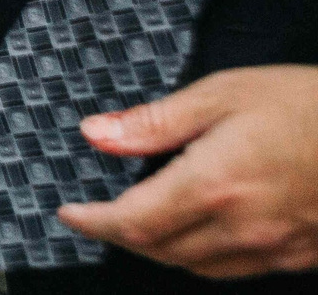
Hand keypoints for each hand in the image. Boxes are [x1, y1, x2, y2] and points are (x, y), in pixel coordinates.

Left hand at [60, 66, 317, 277]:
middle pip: (160, 251)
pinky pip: (236, 270)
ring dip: (158, 250)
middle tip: (95, 215)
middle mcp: (244, 227)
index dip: (93, 223)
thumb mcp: (222, 94)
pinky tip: (195, 232)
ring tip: (136, 223)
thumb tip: (95, 134)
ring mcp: (276, 248)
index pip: (134, 223)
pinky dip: (202, 257)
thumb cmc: (307, 105)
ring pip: (197, 267)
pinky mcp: (301, 256)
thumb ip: (153, 122)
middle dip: (119, 236)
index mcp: (216, 185)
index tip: (70, 213)